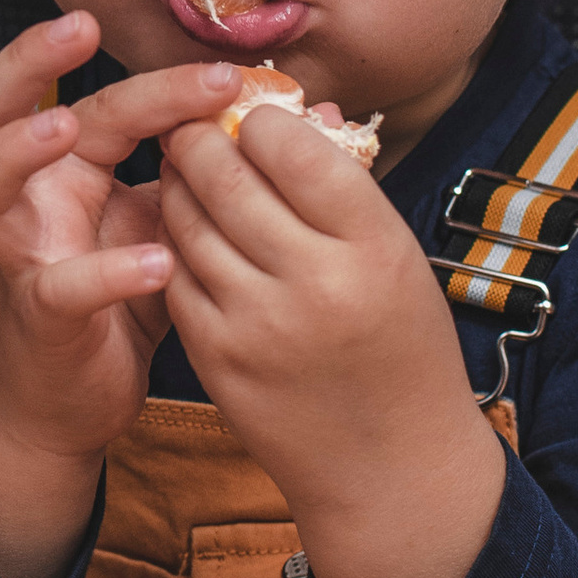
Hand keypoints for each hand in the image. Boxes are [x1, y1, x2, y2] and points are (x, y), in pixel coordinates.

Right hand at [0, 10, 241, 577]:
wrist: (67, 400)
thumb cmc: (119, 300)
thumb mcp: (162, 225)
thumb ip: (199, 178)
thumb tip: (293, 124)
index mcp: (67, 171)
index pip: (99, 102)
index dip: (154, 81)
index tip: (223, 67)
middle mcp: (30, 199)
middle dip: (29, 62)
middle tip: (80, 26)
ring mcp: (20, 253)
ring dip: (19, 149)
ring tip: (68, 126)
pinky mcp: (37, 315)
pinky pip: (58, 286)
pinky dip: (104, 271)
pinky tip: (154, 262)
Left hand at [158, 97, 503, 577]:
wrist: (392, 468)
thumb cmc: (403, 347)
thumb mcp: (398, 259)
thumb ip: (344, 189)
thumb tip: (299, 110)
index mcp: (371, 248)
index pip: (293, 149)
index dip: (263, 122)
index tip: (256, 119)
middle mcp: (312, 284)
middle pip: (226, 178)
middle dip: (200, 140)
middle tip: (193, 125)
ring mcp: (256, 325)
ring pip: (187, 222)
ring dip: (177, 185)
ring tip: (184, 169)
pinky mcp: (215, 359)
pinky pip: (176, 276)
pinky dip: (175, 245)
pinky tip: (188, 233)